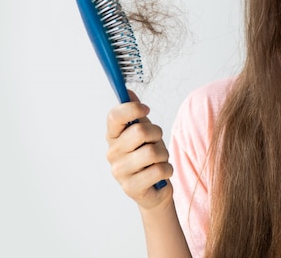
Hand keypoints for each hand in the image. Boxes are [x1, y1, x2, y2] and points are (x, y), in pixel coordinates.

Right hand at [106, 90, 173, 210]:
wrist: (155, 188)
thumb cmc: (149, 156)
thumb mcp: (144, 131)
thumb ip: (136, 113)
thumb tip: (127, 92)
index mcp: (113, 136)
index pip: (114, 116)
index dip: (132, 108)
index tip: (147, 109)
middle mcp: (112, 153)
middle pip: (140, 131)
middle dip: (157, 134)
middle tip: (156, 142)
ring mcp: (119, 172)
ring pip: (152, 152)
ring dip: (164, 155)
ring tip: (159, 160)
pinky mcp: (131, 188)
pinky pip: (159, 170)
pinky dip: (167, 170)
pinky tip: (161, 174)